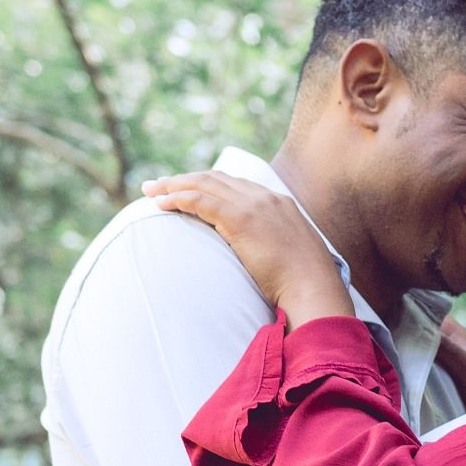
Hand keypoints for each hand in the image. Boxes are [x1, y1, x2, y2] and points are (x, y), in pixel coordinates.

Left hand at [145, 170, 353, 324]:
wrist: (313, 287)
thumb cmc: (304, 283)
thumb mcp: (291, 256)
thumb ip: (274, 246)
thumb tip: (262, 258)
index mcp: (279, 203)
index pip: (235, 184)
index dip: (207, 184)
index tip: (187, 190)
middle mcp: (266, 197)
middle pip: (216, 178)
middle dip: (184, 179)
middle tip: (158, 185)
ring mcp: (254, 205)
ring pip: (204, 184)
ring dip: (174, 186)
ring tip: (151, 192)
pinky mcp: (241, 219)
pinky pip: (201, 201)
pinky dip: (179, 199)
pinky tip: (161, 205)